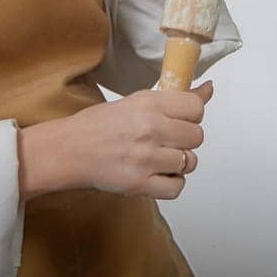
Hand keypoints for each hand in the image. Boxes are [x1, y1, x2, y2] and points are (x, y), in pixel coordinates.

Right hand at [19, 82, 215, 200]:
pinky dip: (172, 183)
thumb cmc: (98, 125)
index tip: (180, 120)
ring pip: (189, 162)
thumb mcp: (136, 101)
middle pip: (197, 136)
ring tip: (160, 159)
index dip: (191, 116)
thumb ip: (174, 99)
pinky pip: (177, 187)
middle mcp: (150, 128)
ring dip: (179, 163)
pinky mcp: (139, 184)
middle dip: (185, 140)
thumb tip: (208, 89)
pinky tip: (159, 175)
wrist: (68, 150)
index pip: (196, 108)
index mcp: (149, 103)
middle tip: (167, 141)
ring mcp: (145, 157)